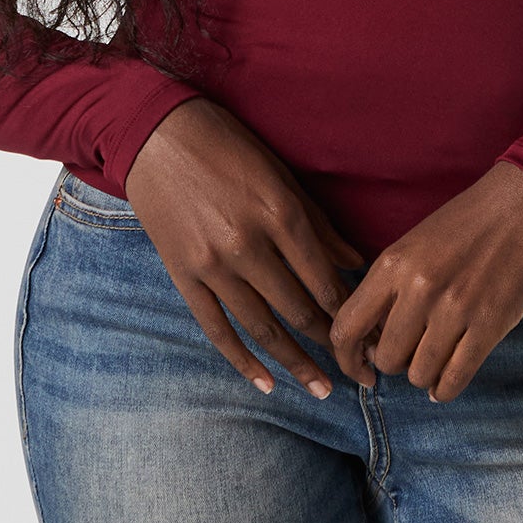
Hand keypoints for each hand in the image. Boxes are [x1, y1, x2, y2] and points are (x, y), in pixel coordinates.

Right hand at [124, 97, 365, 398]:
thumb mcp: (280, 174)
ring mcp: (213, 264)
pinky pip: (217, 329)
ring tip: (321, 388)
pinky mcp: (183, 275)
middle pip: (298, 308)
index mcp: (280, 212)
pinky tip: (266, 385)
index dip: (349, 311)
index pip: (324, 278)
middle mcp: (248, 243)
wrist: (155, 134)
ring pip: (262, 327)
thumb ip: (318, 223)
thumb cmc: (227, 144)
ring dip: (295, 362)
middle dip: (331, 343)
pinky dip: (242, 361)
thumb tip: (356, 261)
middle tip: (357, 368)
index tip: (367, 333)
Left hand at [328, 160, 522, 400]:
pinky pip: (453, 379)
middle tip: (412, 351)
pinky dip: (445, 388)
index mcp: (393, 263)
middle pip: (387, 358)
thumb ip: (393, 287)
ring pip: (419, 373)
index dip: (348, 358)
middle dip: (396, 362)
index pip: (346, 327)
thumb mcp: (417, 243)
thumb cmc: (472, 220)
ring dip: (424, 373)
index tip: (362, 367)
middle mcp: (419, 288)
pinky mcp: (490, 325)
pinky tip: (446, 382)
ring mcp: (455, 309)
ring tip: (435, 358)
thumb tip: (375, 342)